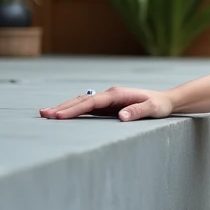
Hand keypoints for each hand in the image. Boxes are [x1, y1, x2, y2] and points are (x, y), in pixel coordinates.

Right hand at [39, 86, 172, 121]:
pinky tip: (63, 115)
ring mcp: (108, 99)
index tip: (59, 116)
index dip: (75, 109)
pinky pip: (87, 107)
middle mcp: (110, 94)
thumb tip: (121, 116)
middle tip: (44, 114)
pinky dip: (74, 110)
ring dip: (65, 108)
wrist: (165, 101)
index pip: (91, 102)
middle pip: (82, 100)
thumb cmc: (160, 105)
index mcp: (117, 94)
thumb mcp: (153, 109)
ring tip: (47, 114)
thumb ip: (138, 112)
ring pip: (82, 102)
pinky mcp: (108, 105)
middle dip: (63, 107)